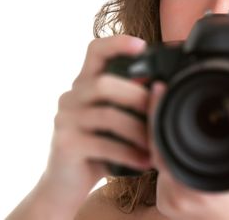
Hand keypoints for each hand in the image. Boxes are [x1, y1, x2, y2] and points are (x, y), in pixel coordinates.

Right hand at [36, 35, 151, 215]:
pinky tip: (145, 161)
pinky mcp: (65, 144)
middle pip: (104, 83)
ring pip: (107, 115)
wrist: (64, 185)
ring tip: (156, 144)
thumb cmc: (98, 148)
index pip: (94, 51)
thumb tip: (163, 92)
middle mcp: (70, 97)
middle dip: (137, 96)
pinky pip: (103, 144)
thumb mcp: (114, 121)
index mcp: (84, 85)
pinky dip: (129, 153)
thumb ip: (128, 103)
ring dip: (138, 130)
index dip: (117, 43)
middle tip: (158, 111)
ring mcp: (65, 120)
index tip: (141, 45)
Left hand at [147, 82, 228, 219]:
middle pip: (154, 146)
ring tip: (171, 116)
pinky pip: (158, 172)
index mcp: (201, 183)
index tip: (159, 89)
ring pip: (156, 158)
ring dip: (162, 137)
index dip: (158, 111)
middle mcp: (180, 194)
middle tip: (162, 94)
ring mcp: (169, 202)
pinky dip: (166, 155)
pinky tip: (176, 144)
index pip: (163, 140)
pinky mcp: (165, 205)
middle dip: (158, 118)